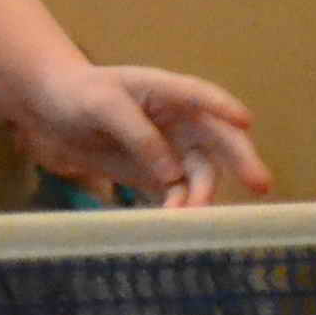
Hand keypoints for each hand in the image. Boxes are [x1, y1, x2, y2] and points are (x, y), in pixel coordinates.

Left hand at [20, 65, 270, 208]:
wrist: (54, 110)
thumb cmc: (80, 94)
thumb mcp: (103, 105)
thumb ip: (138, 135)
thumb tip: (172, 174)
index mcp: (168, 91)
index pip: (202, 96)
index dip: (224, 108)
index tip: (246, 122)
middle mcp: (181, 120)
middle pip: (218, 140)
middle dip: (241, 161)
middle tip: (261, 184)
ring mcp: (173, 150)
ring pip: (201, 174)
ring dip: (202, 195)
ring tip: (191, 215)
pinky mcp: (160, 176)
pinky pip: (179, 194)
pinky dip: (180, 209)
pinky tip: (173, 223)